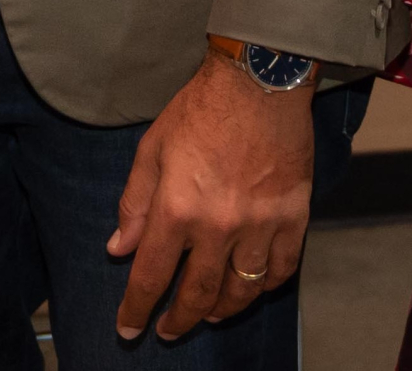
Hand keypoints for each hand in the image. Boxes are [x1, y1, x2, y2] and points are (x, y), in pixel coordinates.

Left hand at [107, 54, 313, 341]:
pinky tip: (252, 286)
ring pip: (240, 290)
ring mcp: (260, 224)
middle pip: (196, 294)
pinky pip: (281, 269)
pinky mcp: (293, 216)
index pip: (151, 276)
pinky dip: (265, 285)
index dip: (136, 310)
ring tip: (206, 315)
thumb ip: (135, 203)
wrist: (259, 79)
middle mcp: (219, 225)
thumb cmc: (201, 108)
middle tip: (167, 330)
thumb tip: (118, 248)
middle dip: (177, 320)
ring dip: (220, 311)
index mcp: (177, 207)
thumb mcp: (153, 147)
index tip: (128, 330)